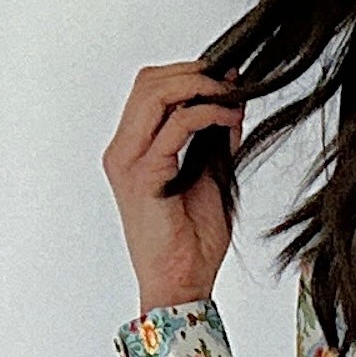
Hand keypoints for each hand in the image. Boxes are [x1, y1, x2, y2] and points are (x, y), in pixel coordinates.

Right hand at [102, 58, 245, 313]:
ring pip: (155, 93)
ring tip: (230, 94)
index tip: (225, 76)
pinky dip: (205, 113)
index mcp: (132, 151)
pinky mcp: (145, 175)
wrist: (182, 284)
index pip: (150, 90)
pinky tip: (228, 117)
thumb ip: (214, 140)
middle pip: (148, 82)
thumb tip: (233, 105)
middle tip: (229, 78)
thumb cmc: (191, 243)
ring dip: (198, 85)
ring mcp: (129, 162)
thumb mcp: (210, 177)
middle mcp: (123, 152)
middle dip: (193, 72)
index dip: (187, 74)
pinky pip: (175, 125)